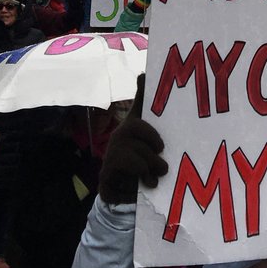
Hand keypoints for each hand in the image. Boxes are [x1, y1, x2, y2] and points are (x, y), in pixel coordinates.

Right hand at [99, 74, 167, 204]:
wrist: (119, 176)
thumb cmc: (138, 144)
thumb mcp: (142, 122)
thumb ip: (144, 99)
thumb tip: (143, 73)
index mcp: (126, 128)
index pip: (136, 126)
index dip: (152, 137)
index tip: (160, 147)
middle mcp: (115, 142)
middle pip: (141, 150)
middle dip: (155, 162)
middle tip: (163, 168)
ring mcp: (107, 163)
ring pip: (136, 168)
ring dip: (148, 177)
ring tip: (152, 181)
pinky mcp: (104, 182)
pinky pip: (123, 189)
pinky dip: (132, 194)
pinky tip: (135, 190)